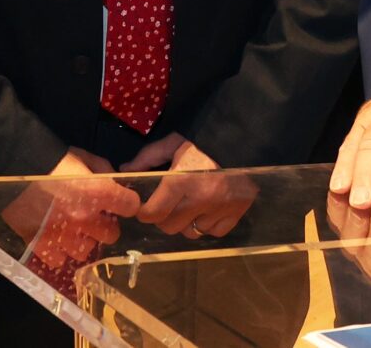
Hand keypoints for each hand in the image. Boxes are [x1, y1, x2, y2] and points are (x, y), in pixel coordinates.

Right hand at [5, 147, 142, 286]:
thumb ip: (102, 170)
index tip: (120, 202)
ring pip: (86, 250)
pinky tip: (55, 240)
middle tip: (94, 217)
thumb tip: (114, 181)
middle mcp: (85, 218)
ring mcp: (63, 235)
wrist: (14, 168)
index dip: (127, 202)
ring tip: (73, 230)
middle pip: (112, 234)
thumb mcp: (82, 156)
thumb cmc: (52, 159)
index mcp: (99, 192)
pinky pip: (59, 260)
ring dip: (82, 240)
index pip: (130, 205)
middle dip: (106, 225)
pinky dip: (58, 252)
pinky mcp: (41, 244)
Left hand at [130, 136, 255, 237]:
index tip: (146, 207)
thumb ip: (149, 157)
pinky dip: (208, 225)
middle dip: (164, 218)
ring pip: (191, 233)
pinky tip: (208, 210)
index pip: (153, 213)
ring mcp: (220, 209)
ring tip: (190, 207)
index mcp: (181, 181)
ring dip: (187, 223)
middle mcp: (200, 200)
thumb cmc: (203, 140)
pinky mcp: (236, 213)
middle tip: (169, 205)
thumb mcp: (174, 142)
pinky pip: (214, 232)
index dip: (146, 212)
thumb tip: (125, 170)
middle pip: (169, 227)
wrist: (245, 138)